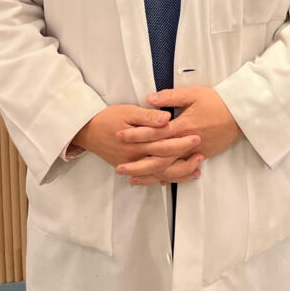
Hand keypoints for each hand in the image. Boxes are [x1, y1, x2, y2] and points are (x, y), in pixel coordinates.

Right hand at [73, 104, 203, 185]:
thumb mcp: (129, 111)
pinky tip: (175, 179)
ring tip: (196, 170)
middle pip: (164, 162)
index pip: (164, 144)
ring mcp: (132, 165)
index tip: (197, 138)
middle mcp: (135, 158)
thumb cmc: (109, 117)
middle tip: (201, 154)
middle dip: (184, 160)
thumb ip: (149, 117)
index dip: (181, 142)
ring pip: (158, 175)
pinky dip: (163, 179)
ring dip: (178, 174)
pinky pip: (149, 178)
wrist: (88, 130)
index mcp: (137, 142)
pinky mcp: (130, 168)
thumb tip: (167, 118)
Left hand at [114, 87, 242, 185]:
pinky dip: (168, 177)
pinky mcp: (201, 157)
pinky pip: (181, 171)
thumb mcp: (194, 93)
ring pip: (168, 168)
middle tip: (119, 167)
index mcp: (182, 125)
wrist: (241, 114)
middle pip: (158, 157)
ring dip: (149, 175)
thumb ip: (170, 97)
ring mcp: (194, 153)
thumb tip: (148, 99)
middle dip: (137, 163)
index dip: (136, 135)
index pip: (154, 133)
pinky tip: (156, 180)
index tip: (120, 136)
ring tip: (132, 179)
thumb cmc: (217, 101)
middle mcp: (186, 143)